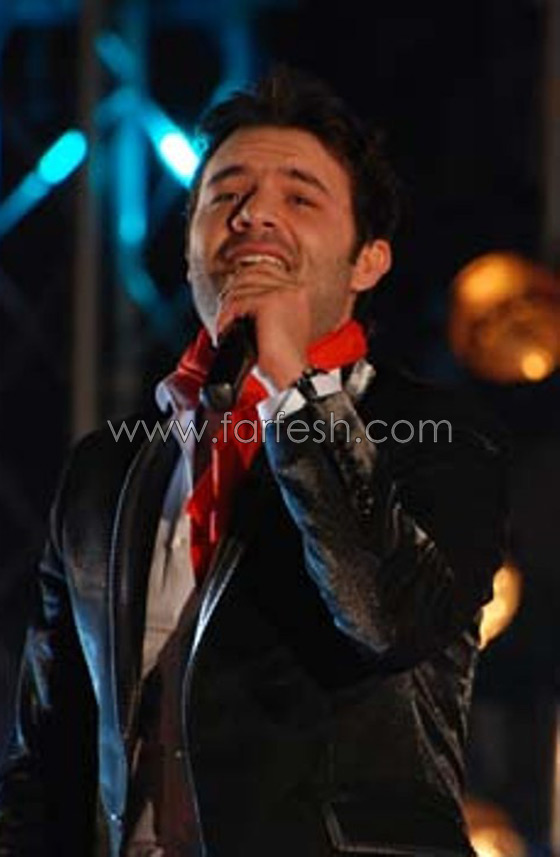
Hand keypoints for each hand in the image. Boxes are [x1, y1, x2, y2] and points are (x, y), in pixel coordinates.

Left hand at [216, 262, 309, 390]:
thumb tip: (241, 298)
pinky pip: (237, 302)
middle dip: (232, 293)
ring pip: (240, 287)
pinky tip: (224, 330)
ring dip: (227, 307)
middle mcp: (292, 288)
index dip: (242, 284)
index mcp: (297, 292)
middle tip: (225, 314)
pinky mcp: (268, 302)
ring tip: (224, 324)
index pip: (263, 271)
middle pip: (250, 275)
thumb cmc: (283, 359)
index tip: (231, 301)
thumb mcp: (278, 326)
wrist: (291, 373)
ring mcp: (281, 293)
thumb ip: (264, 308)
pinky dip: (226, 317)